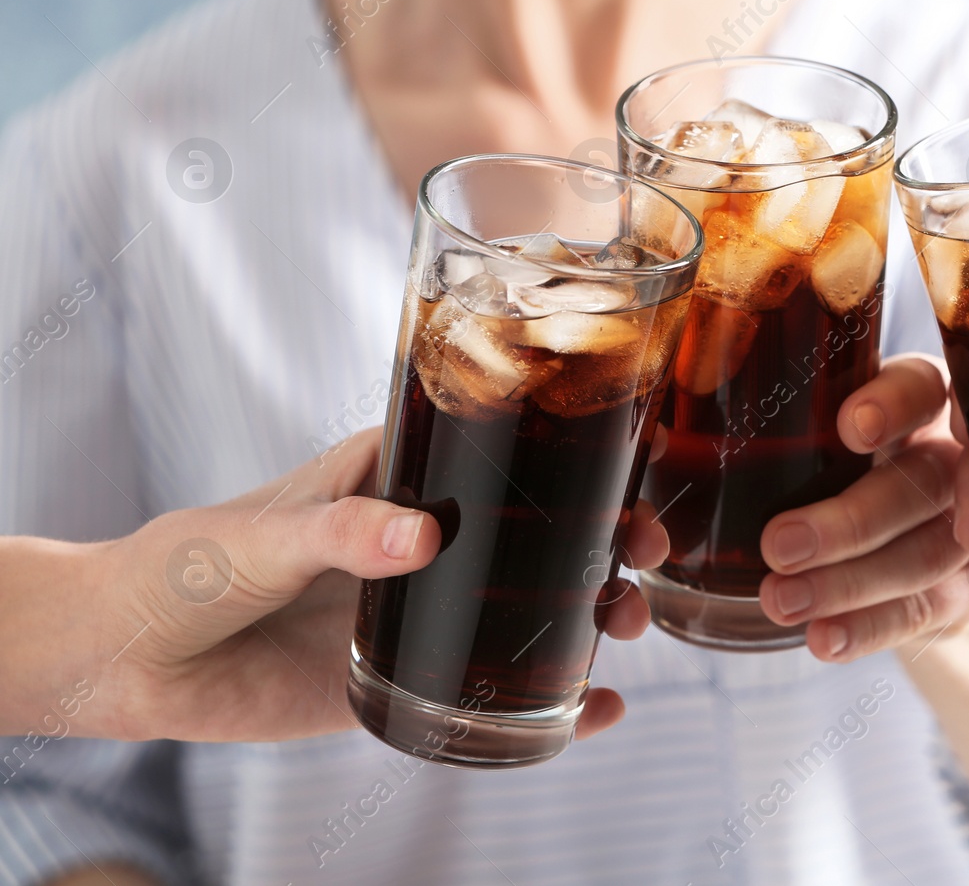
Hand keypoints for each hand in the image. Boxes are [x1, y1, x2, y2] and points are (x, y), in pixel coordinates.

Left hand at [22, 428, 663, 741]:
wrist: (128, 661)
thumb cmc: (184, 564)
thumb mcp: (263, 535)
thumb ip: (340, 531)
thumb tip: (423, 537)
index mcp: (397, 475)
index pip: (502, 449)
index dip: (574, 455)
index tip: (629, 471)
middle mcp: (424, 536)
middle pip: (538, 528)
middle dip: (606, 536)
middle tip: (646, 553)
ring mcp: (421, 606)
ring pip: (528, 604)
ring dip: (592, 608)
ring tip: (630, 623)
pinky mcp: (403, 674)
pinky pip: (487, 686)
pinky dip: (548, 703)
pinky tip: (594, 714)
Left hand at [757, 355, 968, 660]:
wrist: (912, 530)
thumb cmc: (839, 459)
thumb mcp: (820, 425)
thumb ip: (775, 419)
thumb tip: (667, 433)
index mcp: (921, 400)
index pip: (922, 389)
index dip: (894, 407)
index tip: (852, 429)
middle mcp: (956, 457)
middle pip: (923, 483)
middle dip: (853, 521)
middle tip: (778, 546)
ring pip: (925, 554)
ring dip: (851, 584)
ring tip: (781, 601)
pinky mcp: (965, 591)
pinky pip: (922, 613)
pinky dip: (871, 628)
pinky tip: (823, 638)